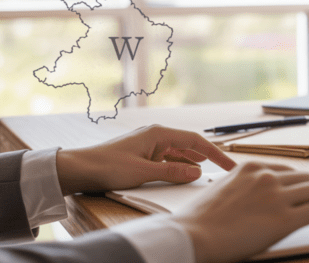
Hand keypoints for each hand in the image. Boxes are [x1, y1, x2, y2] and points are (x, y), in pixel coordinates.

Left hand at [56, 125, 236, 194]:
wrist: (79, 169)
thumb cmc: (107, 166)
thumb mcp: (143, 172)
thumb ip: (173, 173)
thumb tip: (197, 173)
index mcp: (159, 134)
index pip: (196, 141)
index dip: (216, 153)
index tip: (229, 165)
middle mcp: (156, 136)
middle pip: (190, 145)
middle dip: (208, 157)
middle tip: (224, 171)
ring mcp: (150, 145)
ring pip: (180, 153)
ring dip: (193, 163)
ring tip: (208, 175)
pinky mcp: (143, 155)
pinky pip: (168, 159)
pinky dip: (179, 167)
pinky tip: (184, 175)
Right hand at [171, 162, 308, 262]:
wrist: (192, 235)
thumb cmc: (199, 220)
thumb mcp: (223, 190)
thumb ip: (244, 188)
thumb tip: (256, 197)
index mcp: (251, 167)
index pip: (290, 170)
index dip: (308, 178)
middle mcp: (267, 177)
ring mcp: (277, 196)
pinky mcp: (285, 218)